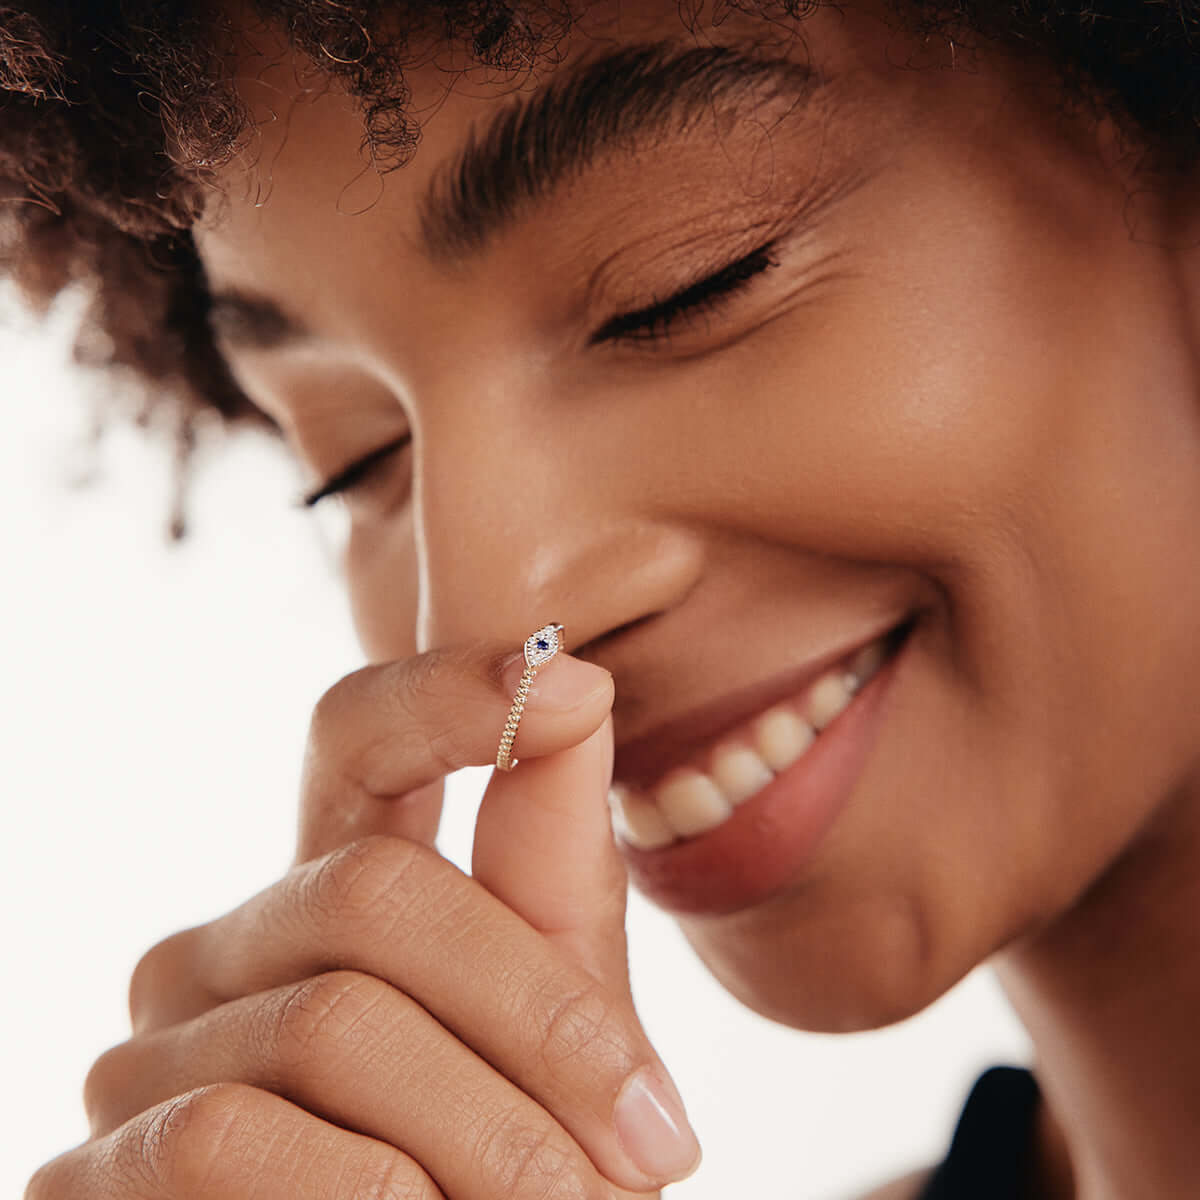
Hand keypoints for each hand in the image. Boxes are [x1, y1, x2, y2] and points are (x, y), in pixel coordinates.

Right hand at [26, 642, 700, 1198]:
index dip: (448, 693)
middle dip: (541, 1018)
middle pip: (377, 891)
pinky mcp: (97, 1171)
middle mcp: (223, 949)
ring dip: (489, 1139)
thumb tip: (575, 676)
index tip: (567, 684)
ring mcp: (147, 1054)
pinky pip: (235, 1141)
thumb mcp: (548, 1022)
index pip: (356, 737)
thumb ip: (551, 869)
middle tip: (649, 1146)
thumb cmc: (493, 1180)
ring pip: (332, 1023)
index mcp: (328, 899)